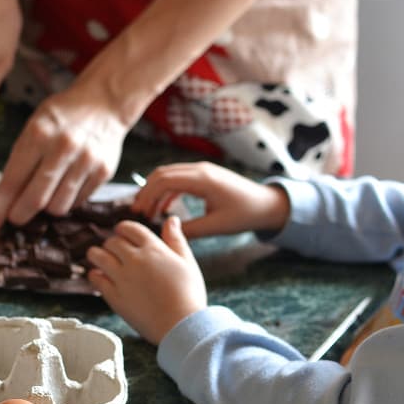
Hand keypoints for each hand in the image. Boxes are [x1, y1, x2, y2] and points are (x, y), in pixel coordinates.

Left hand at [0, 84, 127, 237]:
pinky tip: (66, 184)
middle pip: (35, 201)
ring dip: (46, 208)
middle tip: (15, 217)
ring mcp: (86, 161)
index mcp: (38, 134)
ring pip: (57, 207)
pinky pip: (77, 203)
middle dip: (19, 215)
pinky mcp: (103, 172)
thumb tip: (2, 202)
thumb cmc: (61, 117)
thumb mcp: (33, 128)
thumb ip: (19, 162)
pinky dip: (67, 200)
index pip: (12, 182)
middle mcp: (63, 148)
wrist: (104, 101)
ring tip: (46, 192)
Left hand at [87, 217, 205, 344]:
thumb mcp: (187, 262)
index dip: (123, 229)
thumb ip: (176, 239)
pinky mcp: (113, 296)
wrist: (181, 325)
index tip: (122, 234)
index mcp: (153, 249)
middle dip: (112, 244)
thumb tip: (171, 219)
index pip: (129, 228)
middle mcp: (135, 260)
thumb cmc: (189, 295)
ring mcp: (122, 277)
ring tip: (100, 260)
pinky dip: (94, 275)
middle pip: (111, 241)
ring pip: (97, 256)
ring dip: (96, 255)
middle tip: (114, 251)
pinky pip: (95, 278)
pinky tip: (100, 277)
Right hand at [131, 162, 290, 238]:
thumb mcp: (216, 226)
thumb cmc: (245, 214)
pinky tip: (163, 208)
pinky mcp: (204, 176)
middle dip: (146, 191)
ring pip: (168, 174)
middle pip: (162, 173)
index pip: (165, 180)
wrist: (267, 204)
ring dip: (154, 190)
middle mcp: (201, 170)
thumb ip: (189, 230)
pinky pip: (178, 179)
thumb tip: (165, 233)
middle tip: (137, 212)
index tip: (139, 213)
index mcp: (203, 180)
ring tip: (146, 211)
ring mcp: (202, 170)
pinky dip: (166, 191)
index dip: (147, 195)